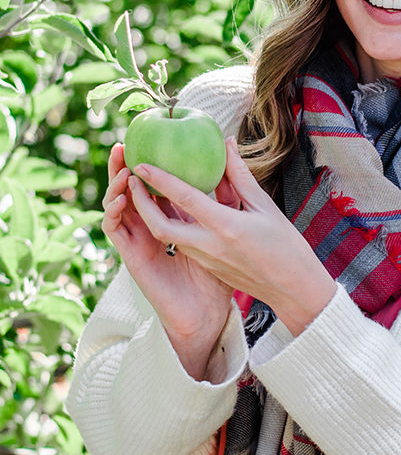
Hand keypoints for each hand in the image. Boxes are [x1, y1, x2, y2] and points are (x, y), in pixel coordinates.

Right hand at [102, 143, 237, 376]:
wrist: (209, 314)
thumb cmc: (225, 273)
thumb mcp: (231, 224)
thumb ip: (230, 191)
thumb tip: (233, 152)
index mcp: (175, 220)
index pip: (158, 186)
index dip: (151, 164)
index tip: (149, 139)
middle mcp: (153, 229)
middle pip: (131, 193)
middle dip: (121, 168)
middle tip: (121, 144)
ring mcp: (140, 243)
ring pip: (119, 208)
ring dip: (114, 186)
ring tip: (121, 167)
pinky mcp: (133, 258)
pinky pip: (117, 232)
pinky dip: (114, 212)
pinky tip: (120, 196)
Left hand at [127, 138, 335, 338]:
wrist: (293, 290)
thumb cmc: (286, 246)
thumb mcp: (265, 207)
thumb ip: (240, 176)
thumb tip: (227, 144)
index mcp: (226, 227)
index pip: (185, 199)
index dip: (161, 180)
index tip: (142, 164)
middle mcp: (210, 246)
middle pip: (161, 225)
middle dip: (141, 203)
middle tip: (132, 179)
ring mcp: (206, 260)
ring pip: (168, 236)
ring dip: (152, 215)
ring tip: (144, 191)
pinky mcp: (207, 268)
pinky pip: (181, 243)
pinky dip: (170, 225)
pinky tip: (169, 210)